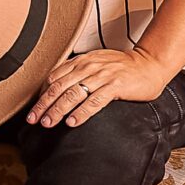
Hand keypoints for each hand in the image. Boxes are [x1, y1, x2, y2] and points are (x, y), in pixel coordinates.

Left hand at [27, 48, 173, 128]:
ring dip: (57, 110)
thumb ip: (78, 72)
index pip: (53, 78)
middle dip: (43, 105)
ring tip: (48, 123)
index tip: (34, 109)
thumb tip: (56, 87)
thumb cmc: (123, 67)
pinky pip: (95, 101)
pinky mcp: (116, 86)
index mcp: (81, 61)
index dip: (41, 95)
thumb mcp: (96, 63)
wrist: (150, 63)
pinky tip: (73, 122)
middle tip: (33, 120)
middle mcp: (88, 67)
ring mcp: (102, 76)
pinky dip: (82, 112)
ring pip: (73, 94)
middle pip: (58, 88)